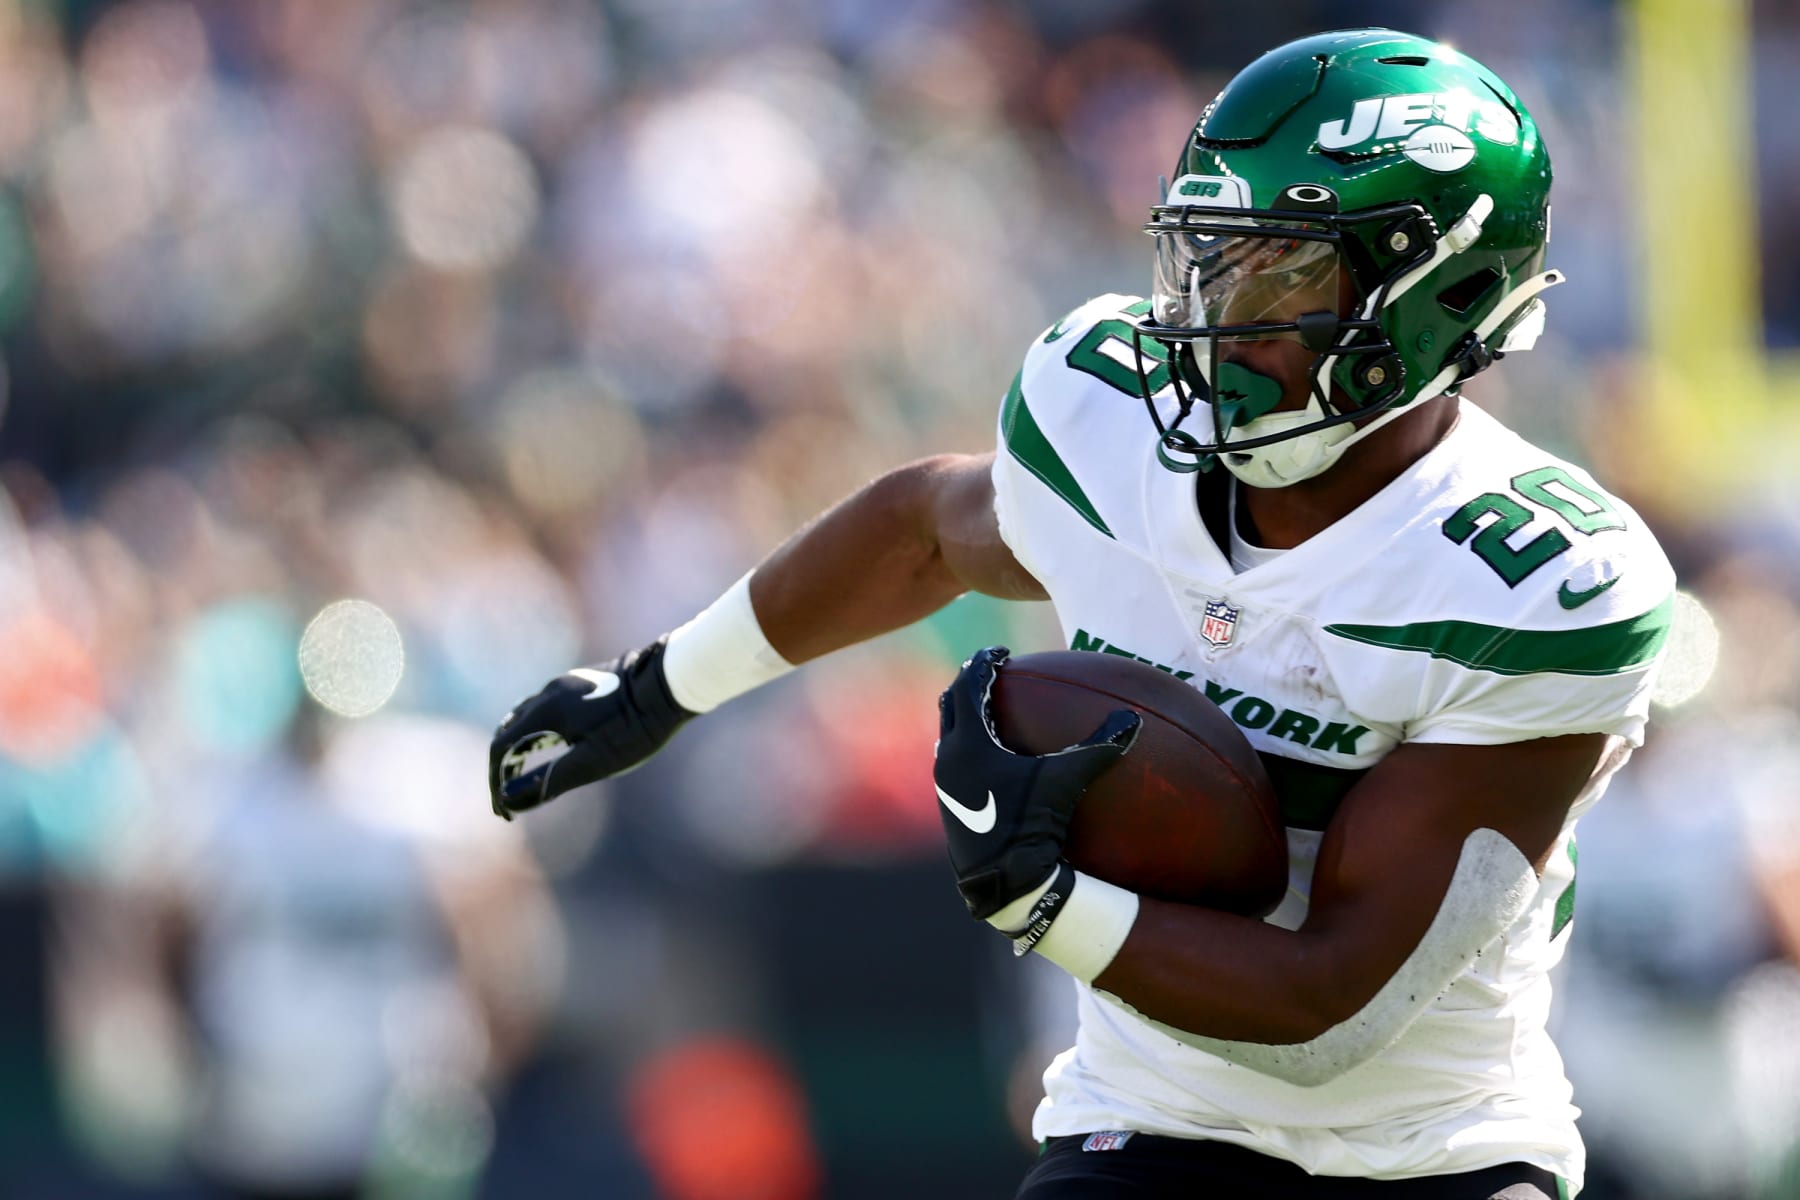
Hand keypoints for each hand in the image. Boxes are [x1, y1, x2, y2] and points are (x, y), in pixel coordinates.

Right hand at [488, 639, 696, 819]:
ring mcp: (566, 683)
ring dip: (519, 748)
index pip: (501, 747)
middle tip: (511, 800)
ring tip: (523, 776)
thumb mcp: (593, 762)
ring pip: (526, 717)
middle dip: (504, 767)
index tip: (505, 811)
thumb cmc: (634, 726)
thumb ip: (549, 780)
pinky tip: (552, 745)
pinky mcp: (583, 682)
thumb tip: (508, 799)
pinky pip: (546, 708)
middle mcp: (549, 692)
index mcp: (545, 711)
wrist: (670, 683)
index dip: (496, 781)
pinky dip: (536, 733)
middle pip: (508, 731)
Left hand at [932, 646, 1139, 918]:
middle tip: (990, 673)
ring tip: (989, 709)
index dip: (983, 664)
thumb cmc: (1032, 826)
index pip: (967, 687)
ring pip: (949, 735)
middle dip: (968, 685)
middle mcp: (948, 758)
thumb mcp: (1067, 781)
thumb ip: (1097, 747)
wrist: (1004, 880)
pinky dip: (969, 746)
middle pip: (950, 705)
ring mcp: (944, 784)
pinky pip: (954, 760)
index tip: (1000, 651)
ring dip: (965, 716)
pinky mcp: (948, 805)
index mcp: (969, 744)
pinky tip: (993, 757)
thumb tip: (1132, 719)